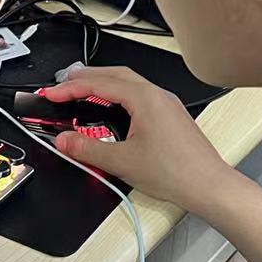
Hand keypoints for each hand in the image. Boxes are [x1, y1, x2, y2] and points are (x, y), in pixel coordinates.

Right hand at [42, 65, 230, 209]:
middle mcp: (158, 95)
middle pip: (115, 74)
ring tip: (83, 91)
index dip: (70, 88)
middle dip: (86, 77)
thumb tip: (65, 141)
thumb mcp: (122, 161)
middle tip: (63, 85)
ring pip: (130, 83)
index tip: (52, 95)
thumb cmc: (177, 172)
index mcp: (145, 99)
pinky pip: (141, 95)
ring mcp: (167, 104)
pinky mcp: (171, 116)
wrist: (209, 186)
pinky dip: (120, 95)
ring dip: (104, 83)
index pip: (99, 84)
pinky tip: (112, 108)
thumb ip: (87, 149)